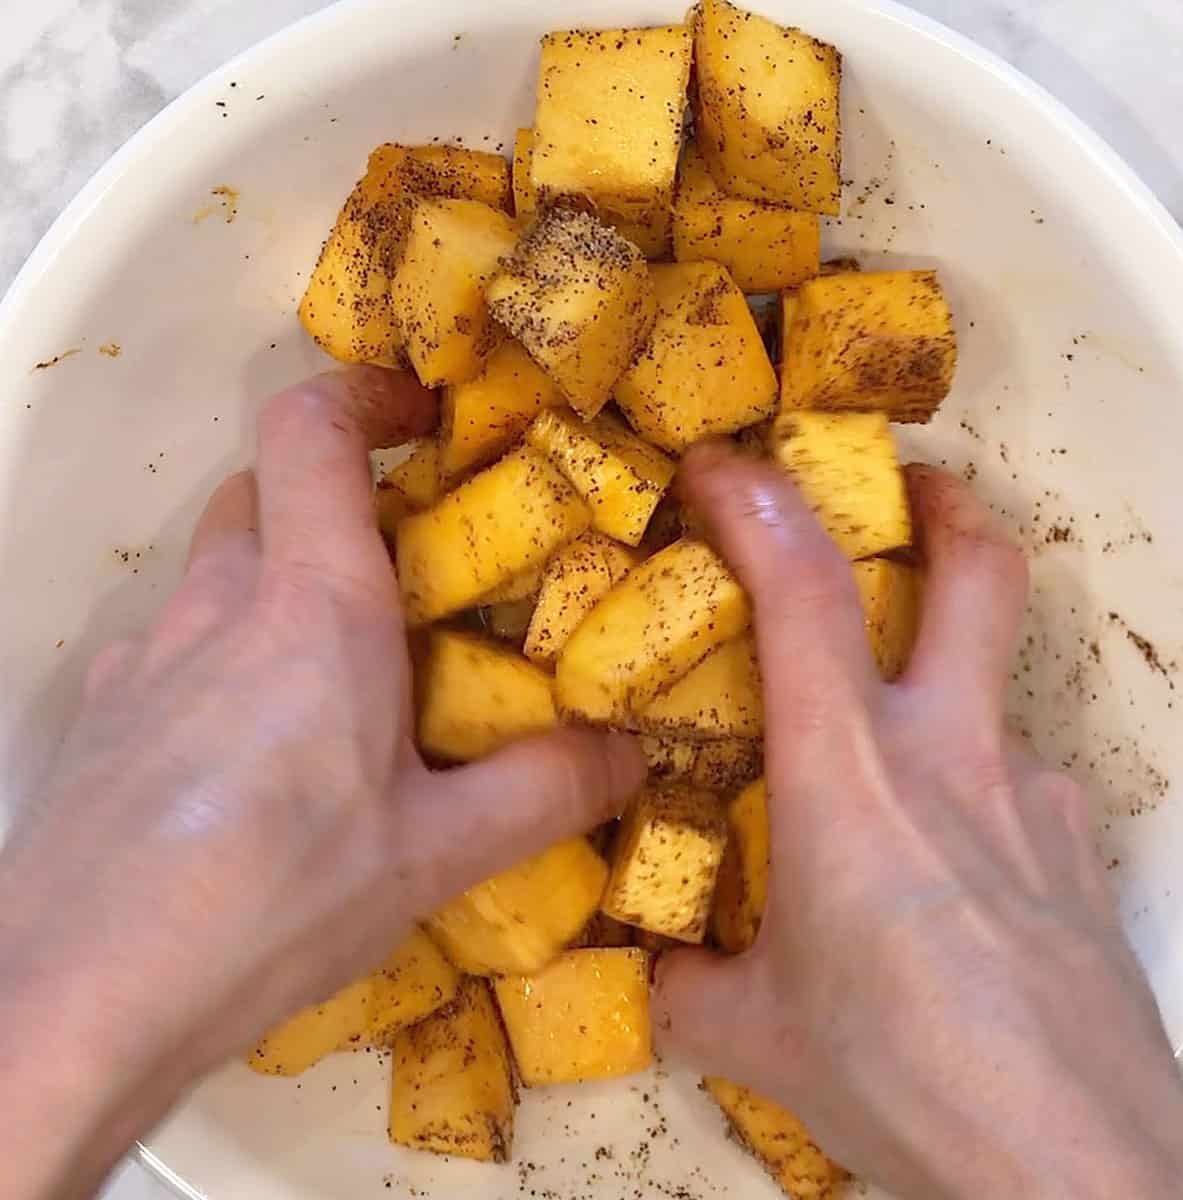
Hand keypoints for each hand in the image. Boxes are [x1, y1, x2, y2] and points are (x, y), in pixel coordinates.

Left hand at [0, 366, 642, 1199]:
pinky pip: (172, 647)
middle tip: (400, 567)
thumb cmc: (278, 897)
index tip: (416, 414)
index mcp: (313, 603)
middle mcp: (217, 603)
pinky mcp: (100, 717)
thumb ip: (545, 789)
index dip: (361, 392)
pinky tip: (252, 755)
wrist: (84, 996)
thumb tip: (629, 754)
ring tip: (336, 676)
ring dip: (276, 581)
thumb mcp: (437, 852)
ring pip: (215, 570)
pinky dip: (223, 656)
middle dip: (329, 498)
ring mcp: (144, 657)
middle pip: (262, 489)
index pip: (310, 430)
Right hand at [654, 445, 1182, 1199]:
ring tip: (897, 770)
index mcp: (850, 773)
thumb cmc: (899, 1075)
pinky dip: (975, 793)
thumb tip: (655, 973)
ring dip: (947, 686)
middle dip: (944, 508)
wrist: (1073, 1168)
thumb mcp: (758, 1032)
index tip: (723, 467)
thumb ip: (692, 982)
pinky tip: (952, 877)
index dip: (758, 502)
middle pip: (980, 573)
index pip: (803, 590)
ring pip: (998, 691)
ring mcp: (1035, 796)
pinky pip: (1021, 787)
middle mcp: (954, 754)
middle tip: (908, 495)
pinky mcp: (1081, 850)